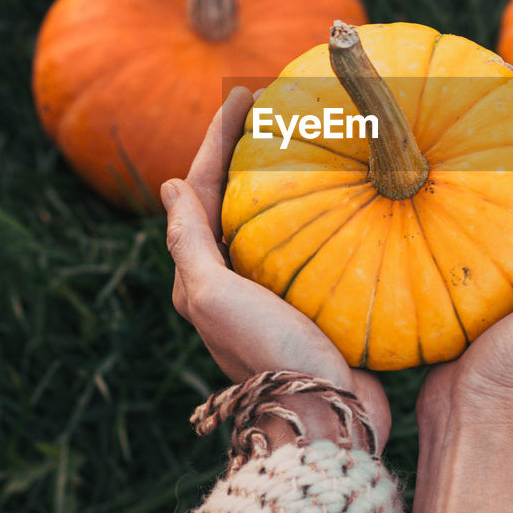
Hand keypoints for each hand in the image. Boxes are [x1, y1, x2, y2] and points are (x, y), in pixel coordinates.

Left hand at [162, 87, 390, 449]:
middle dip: (244, 151)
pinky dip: (315, 212)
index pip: (202, 189)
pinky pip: (306, 245)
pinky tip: (341, 196)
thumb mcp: (211, 295)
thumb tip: (171, 186)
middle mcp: (229, 281)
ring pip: (268, 220)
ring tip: (302, 138)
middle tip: (271, 107)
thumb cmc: (264, 356)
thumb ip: (188, 243)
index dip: (218, 138)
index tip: (244, 94)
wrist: (322, 418)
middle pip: (230, 199)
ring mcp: (270, 293)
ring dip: (279, 178)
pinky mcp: (309, 303)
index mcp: (200, 276)